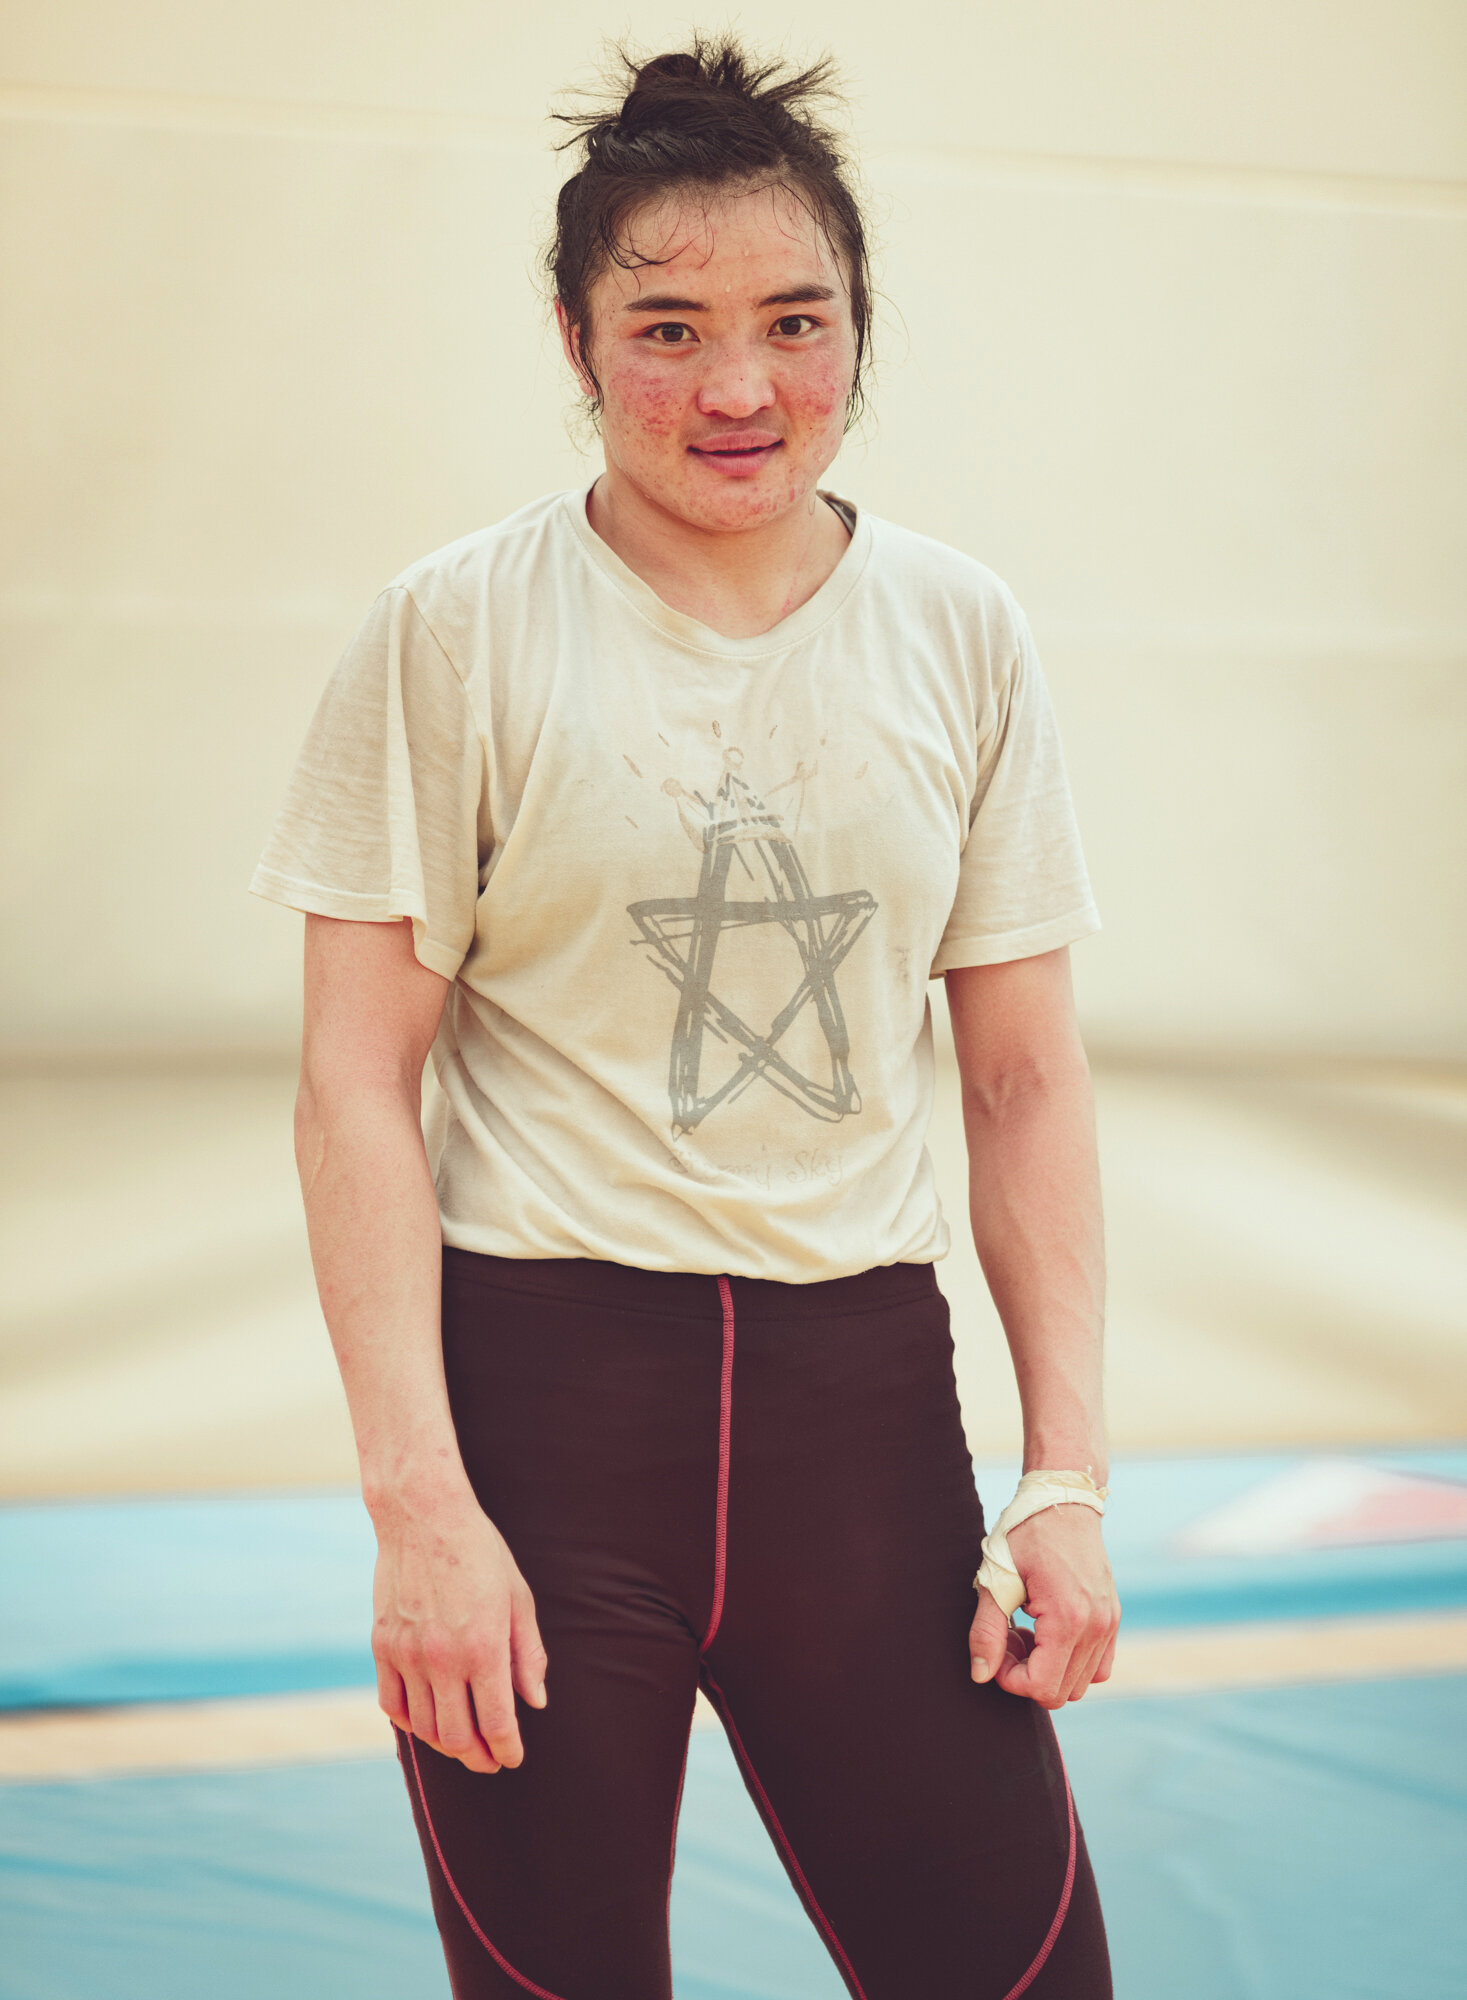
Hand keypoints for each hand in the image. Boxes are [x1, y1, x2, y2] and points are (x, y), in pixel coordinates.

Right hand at [370, 1484, 547, 1772]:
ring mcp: (408, 1654)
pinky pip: (392, 1703)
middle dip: (478, 1757)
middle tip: (490, 1761)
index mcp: (484, 1646)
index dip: (508, 1749)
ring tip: (462, 1743)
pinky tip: (425, 1720)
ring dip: (446, 1744)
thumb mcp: (518, 1598)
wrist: (424, 1516)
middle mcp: (444, 1658)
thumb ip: (528, 1654)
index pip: (497, 1722)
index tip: (513, 1757)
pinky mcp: (382, 1645)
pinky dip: (409, 1722)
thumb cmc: (480, 1553)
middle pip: (458, 1736)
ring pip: (424, 1727)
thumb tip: (535, 1702)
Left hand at [968, 1505, 1118, 1707]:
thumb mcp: (996, 1579)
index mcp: (1068, 1618)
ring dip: (1049, 1670)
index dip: (1010, 1679)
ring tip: (1026, 1632)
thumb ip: (986, 1631)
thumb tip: (981, 1676)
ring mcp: (1109, 1623)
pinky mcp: (1113, 1618)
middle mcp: (1097, 1626)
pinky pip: (1099, 1666)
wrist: (1062, 1500)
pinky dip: (1072, 1662)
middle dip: (1027, 1675)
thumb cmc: (1024, 1534)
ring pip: (1081, 1683)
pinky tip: (1047, 1632)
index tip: (996, 1647)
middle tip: (1008, 1636)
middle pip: (1062, 1692)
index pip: (1042, 1687)